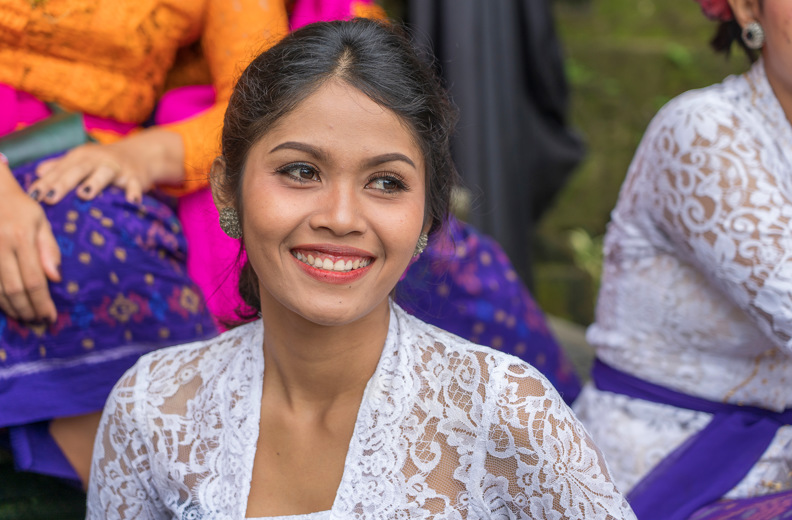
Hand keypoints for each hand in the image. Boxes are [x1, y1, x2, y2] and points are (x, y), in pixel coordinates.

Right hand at [0, 163, 60, 321]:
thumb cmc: (18, 206)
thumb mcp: (40, 221)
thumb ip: (49, 249)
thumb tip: (56, 278)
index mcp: (21, 237)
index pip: (35, 279)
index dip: (42, 302)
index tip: (50, 317)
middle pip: (14, 289)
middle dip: (28, 310)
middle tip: (38, 321)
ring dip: (11, 309)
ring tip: (24, 317)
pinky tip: (6, 306)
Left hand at [29, 128, 184, 203]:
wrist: (141, 154)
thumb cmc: (105, 162)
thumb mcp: (82, 160)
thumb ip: (61, 166)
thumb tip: (38, 171)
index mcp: (81, 157)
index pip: (60, 170)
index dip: (45, 182)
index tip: (32, 195)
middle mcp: (97, 160)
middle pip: (77, 170)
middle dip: (63, 183)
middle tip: (50, 197)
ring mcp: (117, 167)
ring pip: (104, 174)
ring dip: (94, 182)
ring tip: (84, 194)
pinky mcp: (136, 177)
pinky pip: (134, 185)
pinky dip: (133, 192)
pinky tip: (131, 201)